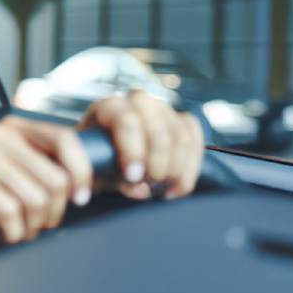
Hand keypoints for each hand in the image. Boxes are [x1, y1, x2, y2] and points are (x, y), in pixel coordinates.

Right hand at [0, 116, 94, 243]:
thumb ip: (48, 172)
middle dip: (52, 214)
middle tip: (37, 228)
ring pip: (34, 198)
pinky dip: (12, 232)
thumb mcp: (16, 179)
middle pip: (55, 178)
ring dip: (32, 228)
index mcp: (15, 128)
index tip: (81, 200)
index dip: (82, 173)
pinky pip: (8, 210)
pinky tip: (2, 235)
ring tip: (18, 233)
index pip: (66, 140)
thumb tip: (88, 186)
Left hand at [78, 89, 203, 200]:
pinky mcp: (181, 120)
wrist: (106, 160)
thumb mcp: (96, 173)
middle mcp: (138, 101)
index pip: (126, 120)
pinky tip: (179, 186)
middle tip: (152, 186)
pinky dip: (191, 165)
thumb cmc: (96, 164)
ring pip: (181, 135)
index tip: (133, 177)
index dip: (133, 150)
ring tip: (164, 191)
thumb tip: (141, 189)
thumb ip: (114, 180)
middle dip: (158, 162)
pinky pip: (195, 137)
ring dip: (176, 168)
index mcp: (109, 106)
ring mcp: (162, 108)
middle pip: (158, 129)